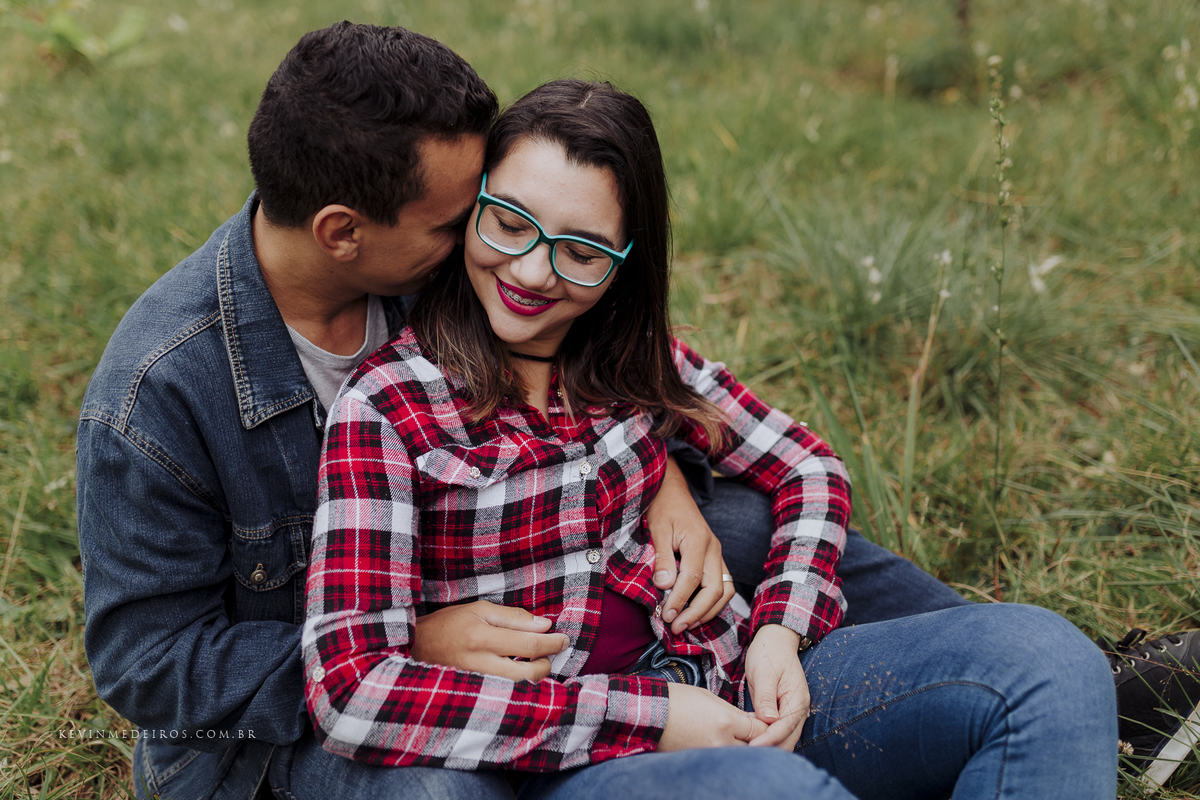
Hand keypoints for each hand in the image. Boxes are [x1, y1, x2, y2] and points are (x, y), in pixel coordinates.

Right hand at [412, 600, 568, 681]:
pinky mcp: (475, 692)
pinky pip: (507, 691)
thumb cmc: (448, 623)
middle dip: (547, 662)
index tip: (564, 638)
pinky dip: (519, 682)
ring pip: (519, 686)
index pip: (528, 645)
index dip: (551, 642)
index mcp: (481, 637)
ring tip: (536, 659)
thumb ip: (513, 618)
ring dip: (535, 674)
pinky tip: (520, 669)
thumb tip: (544, 624)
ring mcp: (477, 682)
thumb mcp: (479, 609)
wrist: (416, 646)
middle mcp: (480, 663)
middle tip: (552, 649)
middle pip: (528, 673)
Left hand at [645, 456, 735, 633]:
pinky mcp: (716, 558)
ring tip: (687, 624)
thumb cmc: (663, 508)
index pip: (693, 578)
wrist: (673, 490)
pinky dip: (712, 603)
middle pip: (715, 590)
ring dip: (707, 611)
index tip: (665, 616)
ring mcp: (718, 554)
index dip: (679, 601)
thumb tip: (664, 586)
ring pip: (725, 591)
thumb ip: (662, 558)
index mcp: (700, 541)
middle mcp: (714, 549)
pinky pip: (723, 585)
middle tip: (676, 627)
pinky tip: (696, 612)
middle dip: (696, 613)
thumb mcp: (657, 529)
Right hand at [658, 683, 769, 750]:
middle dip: (759, 740)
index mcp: (725, 721)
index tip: (766, 722)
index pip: (761, 730)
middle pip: (755, 748)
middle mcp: (721, 742)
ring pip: (740, 757)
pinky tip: (724, 745)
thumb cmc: (679, 700)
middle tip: (757, 733)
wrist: (650, 714)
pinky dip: (728, 754)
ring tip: (741, 739)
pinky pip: (723, 761)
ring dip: (745, 749)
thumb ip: (736, 713)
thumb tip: (755, 722)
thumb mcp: (710, 698)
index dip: (766, 726)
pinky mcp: (701, 763)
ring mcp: (710, 756)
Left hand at [743, 624, 809, 750]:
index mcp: (797, 699)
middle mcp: (798, 709)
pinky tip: (750, 743)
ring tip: (746, 753)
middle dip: (770, 749)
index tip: (752, 747)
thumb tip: (769, 720)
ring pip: (784, 738)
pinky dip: (767, 739)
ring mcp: (792, 711)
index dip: (769, 739)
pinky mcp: (782, 712)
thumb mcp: (764, 672)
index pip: (785, 727)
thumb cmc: (769, 653)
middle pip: (788, 738)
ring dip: (769, 747)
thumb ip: (766, 696)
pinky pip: (777, 731)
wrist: (775, 641)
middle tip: (746, 756)